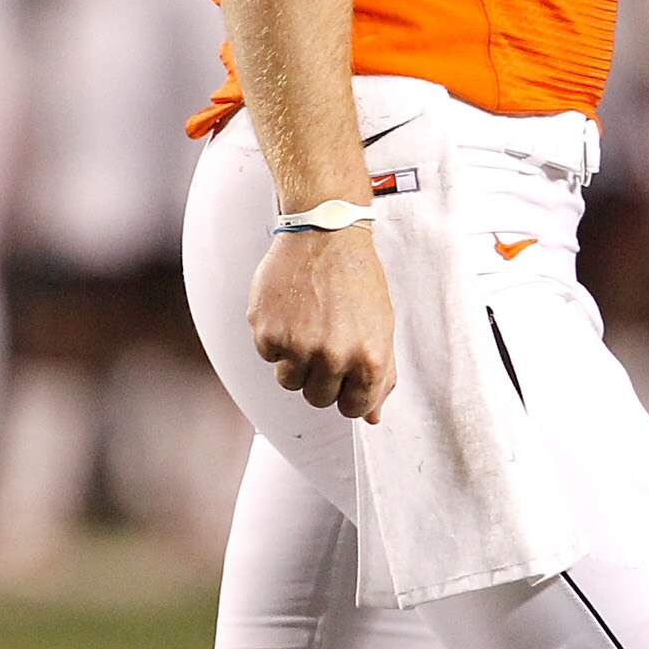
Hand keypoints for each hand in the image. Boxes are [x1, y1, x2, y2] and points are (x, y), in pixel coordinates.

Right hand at [249, 223, 397, 421]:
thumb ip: (380, 375)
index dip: (347, 393)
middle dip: (320, 377)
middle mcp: (334, 356)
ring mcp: (299, 346)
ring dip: (295, 360)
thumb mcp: (381, 326)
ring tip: (306, 323)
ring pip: (289, 382)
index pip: (354, 408)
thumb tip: (372, 415)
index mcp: (369, 358)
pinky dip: (275, 337)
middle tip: (323, 341)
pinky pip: (267, 355)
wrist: (325, 233)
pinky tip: (290, 309)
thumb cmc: (356, 276)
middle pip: (318, 399)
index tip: (344, 379)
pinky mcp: (268, 332)